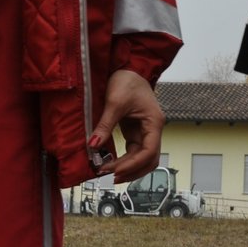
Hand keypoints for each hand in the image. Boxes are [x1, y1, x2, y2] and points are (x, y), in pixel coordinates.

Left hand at [90, 69, 163, 183]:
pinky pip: (133, 152)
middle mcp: (153, 130)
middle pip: (149, 160)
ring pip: (142, 159)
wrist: (128, 69)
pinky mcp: (136, 132)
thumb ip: (105, 125)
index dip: (132, 165)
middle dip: (132, 171)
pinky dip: (124, 161)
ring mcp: (145, 132)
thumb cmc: (126, 81)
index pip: (149, 152)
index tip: (113, 170)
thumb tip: (93, 146)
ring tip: (109, 175)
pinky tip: (111, 165)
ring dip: (128, 169)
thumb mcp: (115, 102)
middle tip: (110, 178)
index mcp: (154, 122)